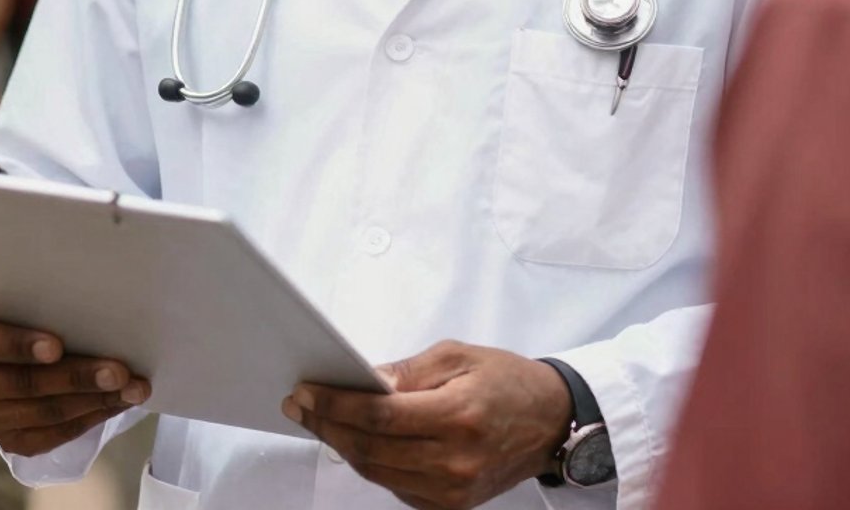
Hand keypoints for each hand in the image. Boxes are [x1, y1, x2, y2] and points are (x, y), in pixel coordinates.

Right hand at [0, 308, 151, 457]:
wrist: (10, 355)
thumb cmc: (26, 316)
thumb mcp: (24, 303)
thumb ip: (44, 304)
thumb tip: (101, 303)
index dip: (22, 345)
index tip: (57, 346)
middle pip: (26, 383)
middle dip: (78, 376)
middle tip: (120, 370)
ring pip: (47, 412)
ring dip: (95, 399)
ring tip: (133, 388)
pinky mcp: (9, 441)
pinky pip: (55, 434)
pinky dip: (92, 416)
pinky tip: (118, 402)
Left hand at [283, 340, 572, 509]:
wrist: (549, 422)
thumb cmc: (506, 381)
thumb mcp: (459, 355)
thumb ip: (410, 371)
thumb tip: (367, 380)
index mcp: (457, 416)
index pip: (380, 416)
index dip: (336, 405)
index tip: (306, 391)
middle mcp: (454, 462)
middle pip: (371, 450)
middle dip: (327, 426)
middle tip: (299, 404)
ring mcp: (452, 492)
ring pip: (378, 472)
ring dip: (342, 447)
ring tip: (319, 420)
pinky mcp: (450, 507)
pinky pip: (396, 485)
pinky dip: (371, 463)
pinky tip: (355, 440)